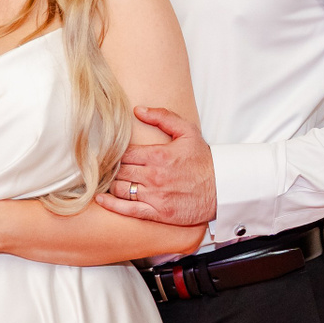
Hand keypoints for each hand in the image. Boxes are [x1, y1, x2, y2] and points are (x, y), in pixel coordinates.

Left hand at [94, 106, 215, 226]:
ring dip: (111, 185)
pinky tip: (101, 200)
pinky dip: (111, 205)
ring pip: (120, 189)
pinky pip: (128, 210)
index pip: (123, 153)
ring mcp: (155, 196)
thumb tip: (138, 110)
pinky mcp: (158, 213)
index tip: (109, 152)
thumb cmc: (204, 161)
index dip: (113, 152)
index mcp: (158, 155)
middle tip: (104, 167)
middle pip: (119, 171)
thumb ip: (162, 117)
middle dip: (110, 169)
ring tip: (107, 181)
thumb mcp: (187, 131)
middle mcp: (154, 176)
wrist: (222, 188)